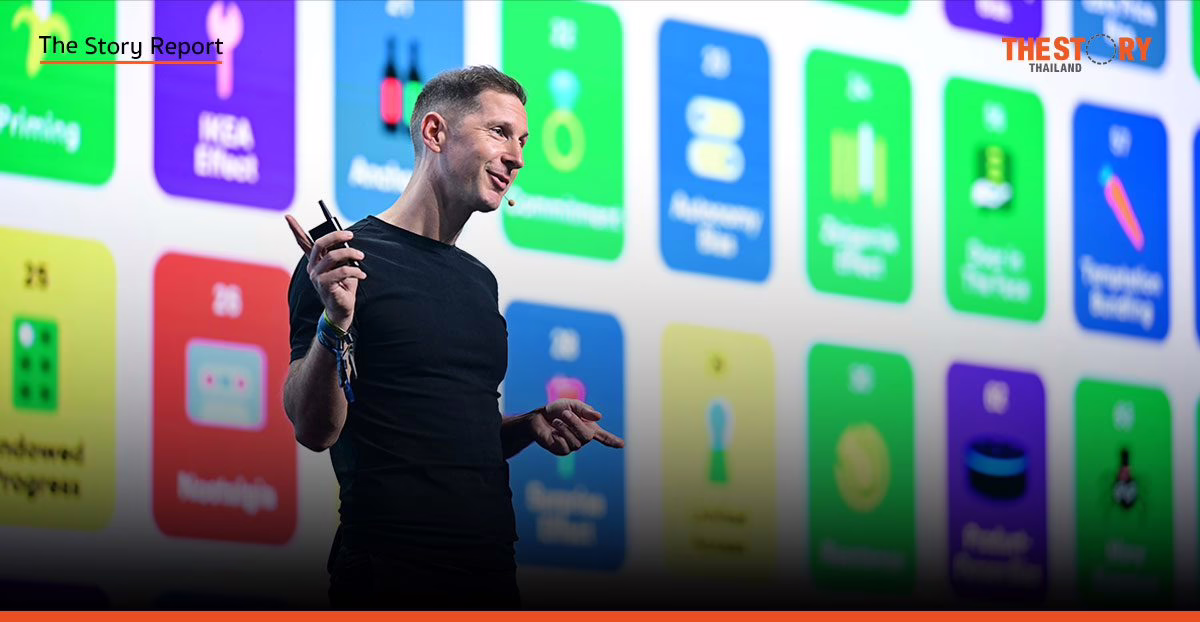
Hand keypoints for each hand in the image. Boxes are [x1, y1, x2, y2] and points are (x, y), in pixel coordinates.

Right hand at [286, 215, 365, 331]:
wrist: (342, 309)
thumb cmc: (343, 286)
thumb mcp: (343, 266)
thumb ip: (341, 254)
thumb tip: (346, 240)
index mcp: (315, 261)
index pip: (302, 242)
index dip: (295, 228)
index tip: (288, 216)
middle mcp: (312, 267)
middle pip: (320, 244)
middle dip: (336, 235)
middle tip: (351, 235)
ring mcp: (316, 276)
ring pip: (333, 256)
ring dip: (350, 253)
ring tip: (361, 256)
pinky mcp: (325, 285)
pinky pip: (342, 271)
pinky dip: (355, 270)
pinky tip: (362, 274)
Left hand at [530, 398, 624, 455]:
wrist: (539, 417)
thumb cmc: (557, 409)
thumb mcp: (572, 405)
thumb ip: (585, 410)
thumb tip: (599, 416)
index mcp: (589, 427)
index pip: (603, 436)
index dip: (612, 440)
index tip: (622, 445)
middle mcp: (582, 438)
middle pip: (587, 436)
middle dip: (576, 424)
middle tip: (565, 414)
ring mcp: (572, 446)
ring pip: (576, 443)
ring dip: (565, 429)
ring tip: (556, 421)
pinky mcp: (562, 451)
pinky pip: (565, 447)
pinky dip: (558, 437)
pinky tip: (553, 432)